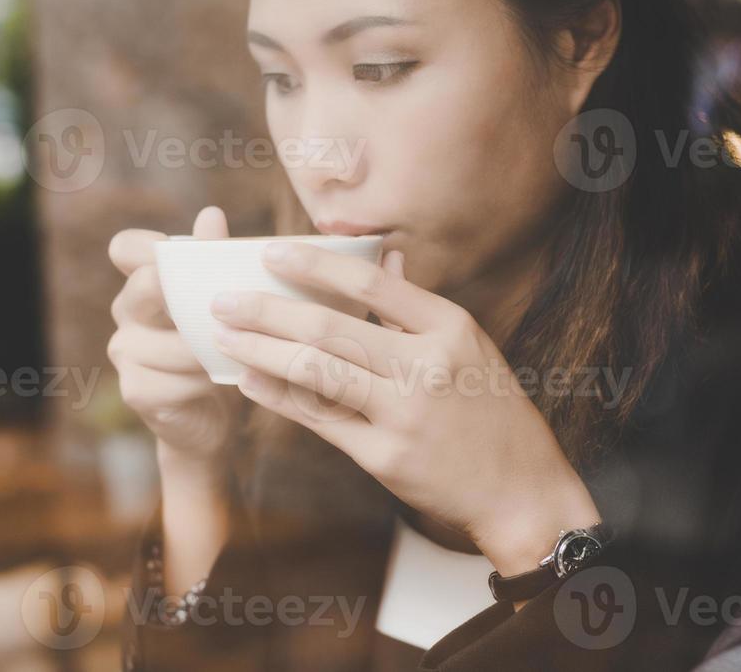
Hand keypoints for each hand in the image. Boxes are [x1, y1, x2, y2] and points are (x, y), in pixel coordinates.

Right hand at [107, 206, 244, 472]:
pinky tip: (222, 380)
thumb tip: (210, 214)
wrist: (206, 417)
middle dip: (191, 295)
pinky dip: (206, 379)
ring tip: (237, 350)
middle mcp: (124, 312)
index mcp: (142, 281)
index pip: (125, 246)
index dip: (150, 245)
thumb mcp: (220, 302)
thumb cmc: (216, 346)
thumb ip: (214, 259)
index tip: (184, 257)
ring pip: (171, 340)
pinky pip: (176, 379)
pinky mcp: (135, 389)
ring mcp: (124, 352)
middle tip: (226, 309)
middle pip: (146, 285)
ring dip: (211, 347)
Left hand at [208, 242, 600, 577]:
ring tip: (224, 337)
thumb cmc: (490, 409)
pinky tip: (250, 380)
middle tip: (224, 300)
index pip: (369, 282)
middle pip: (330, 328)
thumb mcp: (469, 345)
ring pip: (316, 372)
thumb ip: (417, 305)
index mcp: (448, 327)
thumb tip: (385, 255)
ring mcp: (404, 414)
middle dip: (267, 311)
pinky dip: (278, 397)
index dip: (314, 264)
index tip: (270, 252)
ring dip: (261, 352)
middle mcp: (426, 366)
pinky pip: (318, 419)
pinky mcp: (385, 456)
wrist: (517, 488)